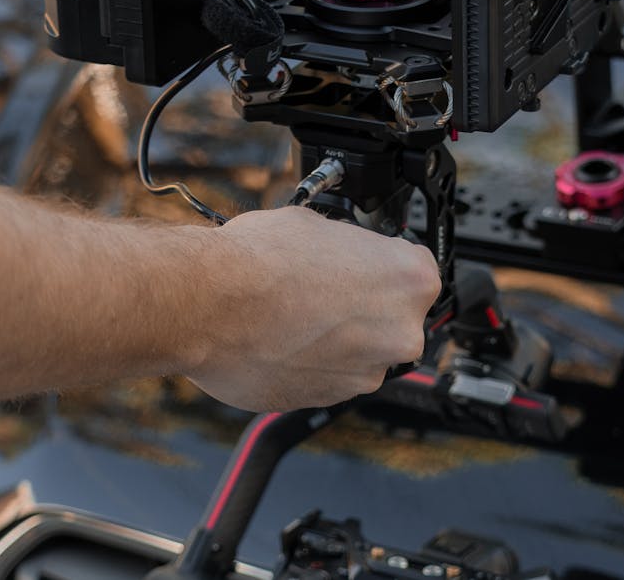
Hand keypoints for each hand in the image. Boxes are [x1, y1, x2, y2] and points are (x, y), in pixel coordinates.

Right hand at [183, 207, 440, 411]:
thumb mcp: (315, 224)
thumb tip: (341, 253)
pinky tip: (281, 339)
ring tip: (293, 314)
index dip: (383, 268)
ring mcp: (366, 373)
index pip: (417, 272)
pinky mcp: (330, 399)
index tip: (363, 268)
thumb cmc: (257, 261)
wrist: (206, 305)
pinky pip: (331, 376)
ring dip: (338, 339)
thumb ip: (348, 248)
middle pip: (394, 318)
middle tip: (323, 289)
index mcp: (410, 280)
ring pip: (362, 352)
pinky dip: (313, 363)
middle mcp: (400, 333)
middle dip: (363, 307)